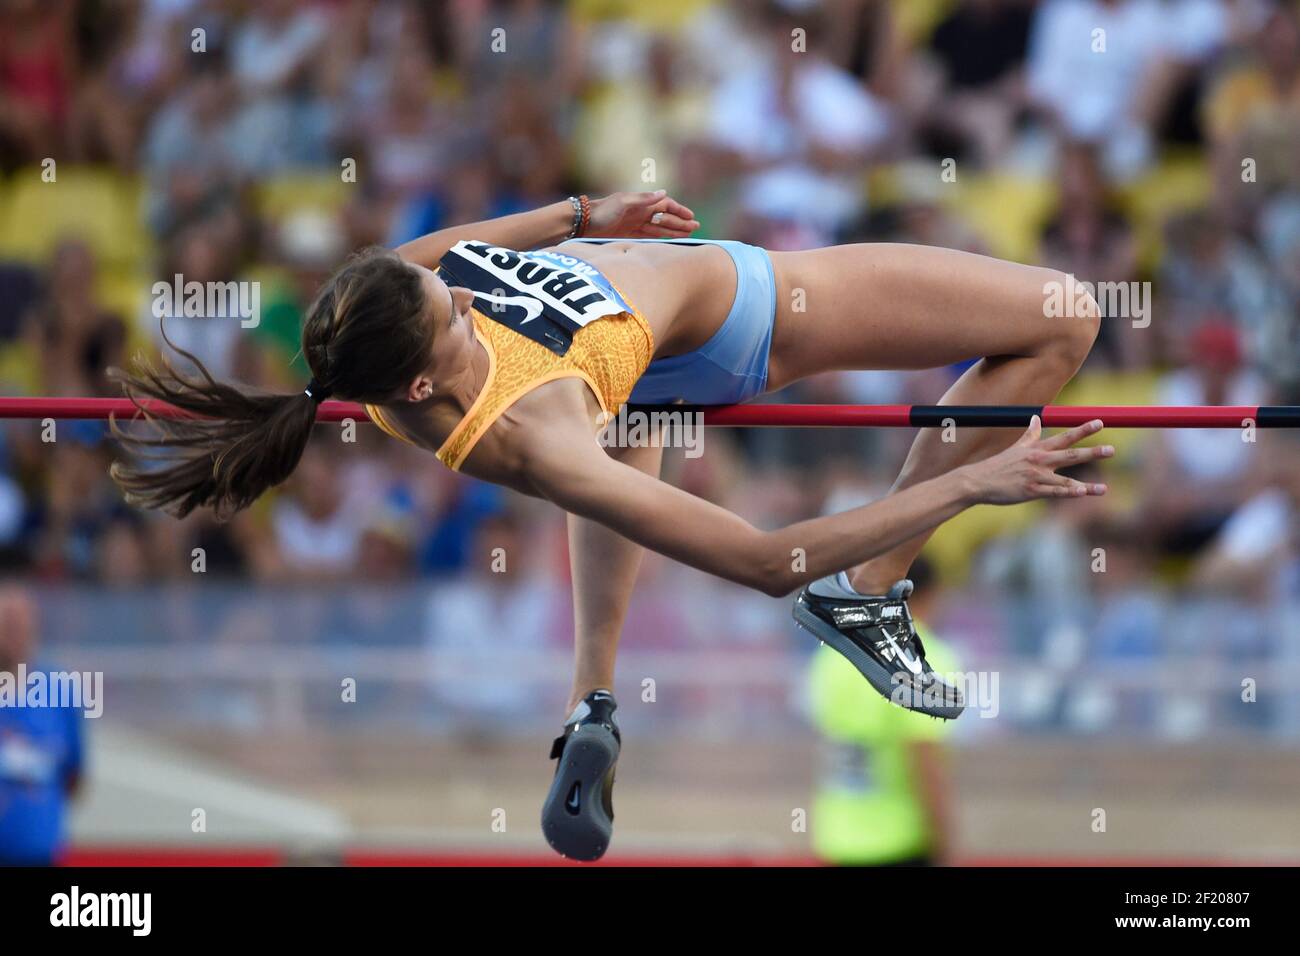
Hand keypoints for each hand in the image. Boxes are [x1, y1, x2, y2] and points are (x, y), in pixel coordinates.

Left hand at [584, 190, 699, 238]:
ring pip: (659, 227)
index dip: (679, 211)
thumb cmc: (602, 210)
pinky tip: (668, 241)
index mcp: (640, 202)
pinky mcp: (628, 233)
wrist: (583, 222)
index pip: (665, 205)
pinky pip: (649, 235)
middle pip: (665, 217)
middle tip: (696, 228)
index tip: (691, 217)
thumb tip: (663, 193)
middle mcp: (639, 212)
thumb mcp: (623, 202)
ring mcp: (634, 223)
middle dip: (680, 222)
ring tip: (687, 235)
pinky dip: (659, 238)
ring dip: (673, 230)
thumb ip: (644, 199)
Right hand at [963, 417, 1112, 505]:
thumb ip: (1030, 435)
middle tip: (1112, 450)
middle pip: (1071, 455)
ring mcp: (1036, 477)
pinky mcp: (1031, 491)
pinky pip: (1054, 493)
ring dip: (1087, 486)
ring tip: (1105, 489)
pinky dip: (1068, 494)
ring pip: (1066, 479)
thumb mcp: (1015, 447)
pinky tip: (1081, 494)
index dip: (1083, 430)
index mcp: (1037, 449)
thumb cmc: (998, 465)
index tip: (1101, 422)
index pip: (1065, 436)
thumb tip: (1036, 418)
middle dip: (1092, 452)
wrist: (978, 481)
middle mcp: (1039, 461)